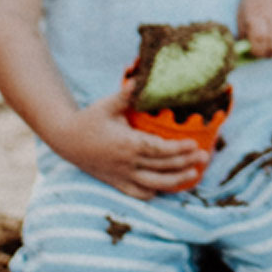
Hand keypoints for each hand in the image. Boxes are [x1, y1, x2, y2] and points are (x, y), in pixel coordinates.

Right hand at [64, 83, 210, 198]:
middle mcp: (127, 163)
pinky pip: (139, 193)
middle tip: (205, 155)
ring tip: (194, 173)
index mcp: (127, 143)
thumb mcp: (106, 105)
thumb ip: (126, 94)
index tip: (194, 144)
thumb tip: (141, 78)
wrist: (66, 140)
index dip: (178, 149)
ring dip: (176, 180)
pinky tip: (166, 186)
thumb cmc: (89, 119)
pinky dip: (154, 192)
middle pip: (162, 167)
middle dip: (185, 162)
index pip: (158, 150)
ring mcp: (122, 176)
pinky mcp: (117, 183)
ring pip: (154, 184)